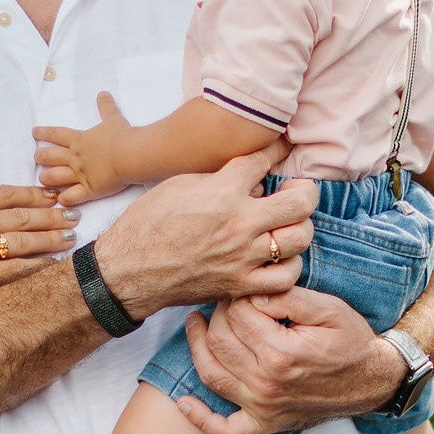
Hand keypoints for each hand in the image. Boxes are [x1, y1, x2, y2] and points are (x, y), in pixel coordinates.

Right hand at [0, 176, 72, 323]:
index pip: (4, 194)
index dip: (33, 193)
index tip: (53, 194)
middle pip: (20, 216)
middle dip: (52, 214)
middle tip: (74, 214)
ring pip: (22, 241)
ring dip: (51, 238)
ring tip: (71, 237)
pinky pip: (13, 270)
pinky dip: (35, 266)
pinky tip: (52, 264)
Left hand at [32, 91, 131, 204]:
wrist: (131, 154)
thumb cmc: (122, 135)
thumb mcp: (114, 118)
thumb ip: (106, 107)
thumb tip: (103, 93)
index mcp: (79, 140)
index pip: (56, 134)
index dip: (43, 132)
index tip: (34, 132)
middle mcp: (75, 157)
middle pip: (48, 156)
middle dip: (40, 157)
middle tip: (38, 157)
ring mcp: (80, 174)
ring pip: (53, 178)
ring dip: (47, 179)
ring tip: (44, 179)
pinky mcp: (89, 190)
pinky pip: (71, 197)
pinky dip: (64, 199)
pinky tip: (60, 200)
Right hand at [92, 146, 315, 317]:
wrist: (128, 270)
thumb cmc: (147, 224)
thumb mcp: (179, 184)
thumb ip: (220, 178)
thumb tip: (252, 182)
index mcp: (222, 191)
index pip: (265, 160)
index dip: (275, 149)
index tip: (279, 149)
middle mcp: (239, 223)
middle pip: (301, 201)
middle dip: (305, 191)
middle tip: (294, 192)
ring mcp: (243, 257)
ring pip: (301, 238)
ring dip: (299, 227)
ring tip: (286, 225)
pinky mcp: (240, 285)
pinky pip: (286, 277)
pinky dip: (288, 265)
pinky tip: (277, 257)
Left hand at [171, 287, 401, 433]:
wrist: (373, 382)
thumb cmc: (352, 342)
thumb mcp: (330, 309)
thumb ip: (290, 298)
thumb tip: (253, 293)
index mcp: (281, 353)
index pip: (237, 316)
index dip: (235, 296)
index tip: (243, 288)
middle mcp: (266, 383)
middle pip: (219, 342)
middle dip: (216, 315)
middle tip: (223, 301)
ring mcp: (263, 407)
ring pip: (211, 375)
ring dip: (196, 348)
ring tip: (195, 325)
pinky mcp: (265, 423)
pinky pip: (225, 430)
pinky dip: (201, 419)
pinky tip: (185, 403)